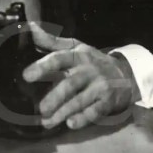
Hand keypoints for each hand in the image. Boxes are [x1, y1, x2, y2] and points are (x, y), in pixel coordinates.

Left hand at [22, 23, 136, 129]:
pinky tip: (71, 124)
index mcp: (78, 56)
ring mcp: (100, 86)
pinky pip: (95, 111)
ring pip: (80, 100)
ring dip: (63, 112)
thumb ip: (52, 41)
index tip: (26, 75)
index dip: (42, 66)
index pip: (59, 58)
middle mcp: (89, 70)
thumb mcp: (76, 48)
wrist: (126, 74)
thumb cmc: (93, 62)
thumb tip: (31, 27)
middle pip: (70, 84)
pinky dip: (84, 118)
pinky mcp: (108, 101)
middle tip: (40, 109)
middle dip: (54, 97)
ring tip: (47, 121)